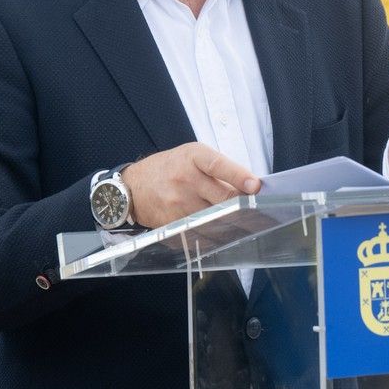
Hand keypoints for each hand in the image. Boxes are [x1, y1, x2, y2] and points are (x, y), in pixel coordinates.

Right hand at [120, 143, 260, 227]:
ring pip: (215, 218)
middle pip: (221, 197)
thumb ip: (217, 168)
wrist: (134, 187)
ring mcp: (178, 203)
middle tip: (255, 208)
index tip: (255, 185)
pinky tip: (220, 230)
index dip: (238, 176)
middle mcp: (184, 179)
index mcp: (192, 157)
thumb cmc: (169, 167)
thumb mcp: (191, 156)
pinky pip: (201, 231)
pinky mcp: (173, 222)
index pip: (218, 165)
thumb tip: (248, 186)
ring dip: (231, 221)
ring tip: (240, 219)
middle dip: (241, 204)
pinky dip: (214, 232)